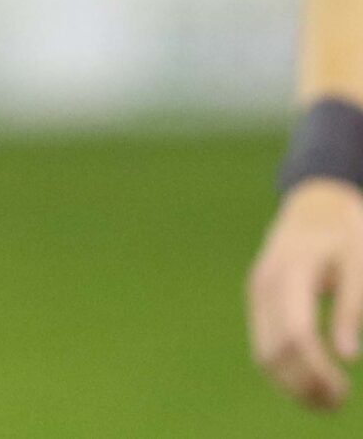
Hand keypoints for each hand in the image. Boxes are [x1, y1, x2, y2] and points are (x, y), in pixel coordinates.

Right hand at [248, 178, 362, 408]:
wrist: (315, 206)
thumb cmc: (346, 235)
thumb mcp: (359, 263)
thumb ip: (353, 306)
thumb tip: (349, 357)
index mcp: (292, 272)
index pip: (297, 334)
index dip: (318, 370)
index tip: (344, 391)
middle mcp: (265, 284)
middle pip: (274, 351)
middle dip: (304, 385)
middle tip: (339, 402)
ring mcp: (257, 293)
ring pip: (263, 354)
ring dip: (292, 385)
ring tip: (327, 401)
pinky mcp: (258, 301)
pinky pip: (263, 345)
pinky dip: (285, 371)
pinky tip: (311, 381)